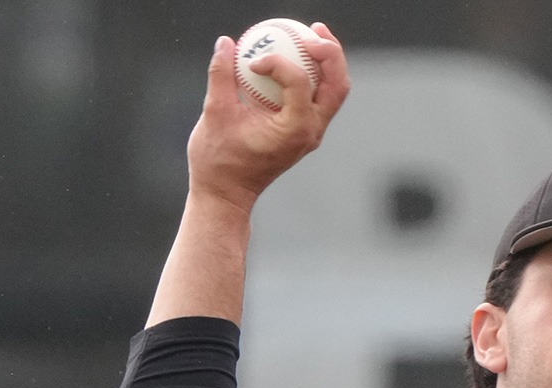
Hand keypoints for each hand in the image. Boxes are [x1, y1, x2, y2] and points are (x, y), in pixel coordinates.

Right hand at [187, 22, 350, 212]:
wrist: (226, 194)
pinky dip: (313, 75)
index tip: (253, 61)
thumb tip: (226, 42)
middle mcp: (311, 132)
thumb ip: (221, 76)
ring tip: (312, 35)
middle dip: (329, 52)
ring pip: (334, 91)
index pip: (300, 81)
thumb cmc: (218, 161)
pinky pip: (317, 98)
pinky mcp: (304, 132)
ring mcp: (311, 133)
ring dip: (328, 62)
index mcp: (295, 129)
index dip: (279, 61)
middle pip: (337, 84)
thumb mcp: (214, 115)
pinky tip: (295, 56)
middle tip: (312, 30)